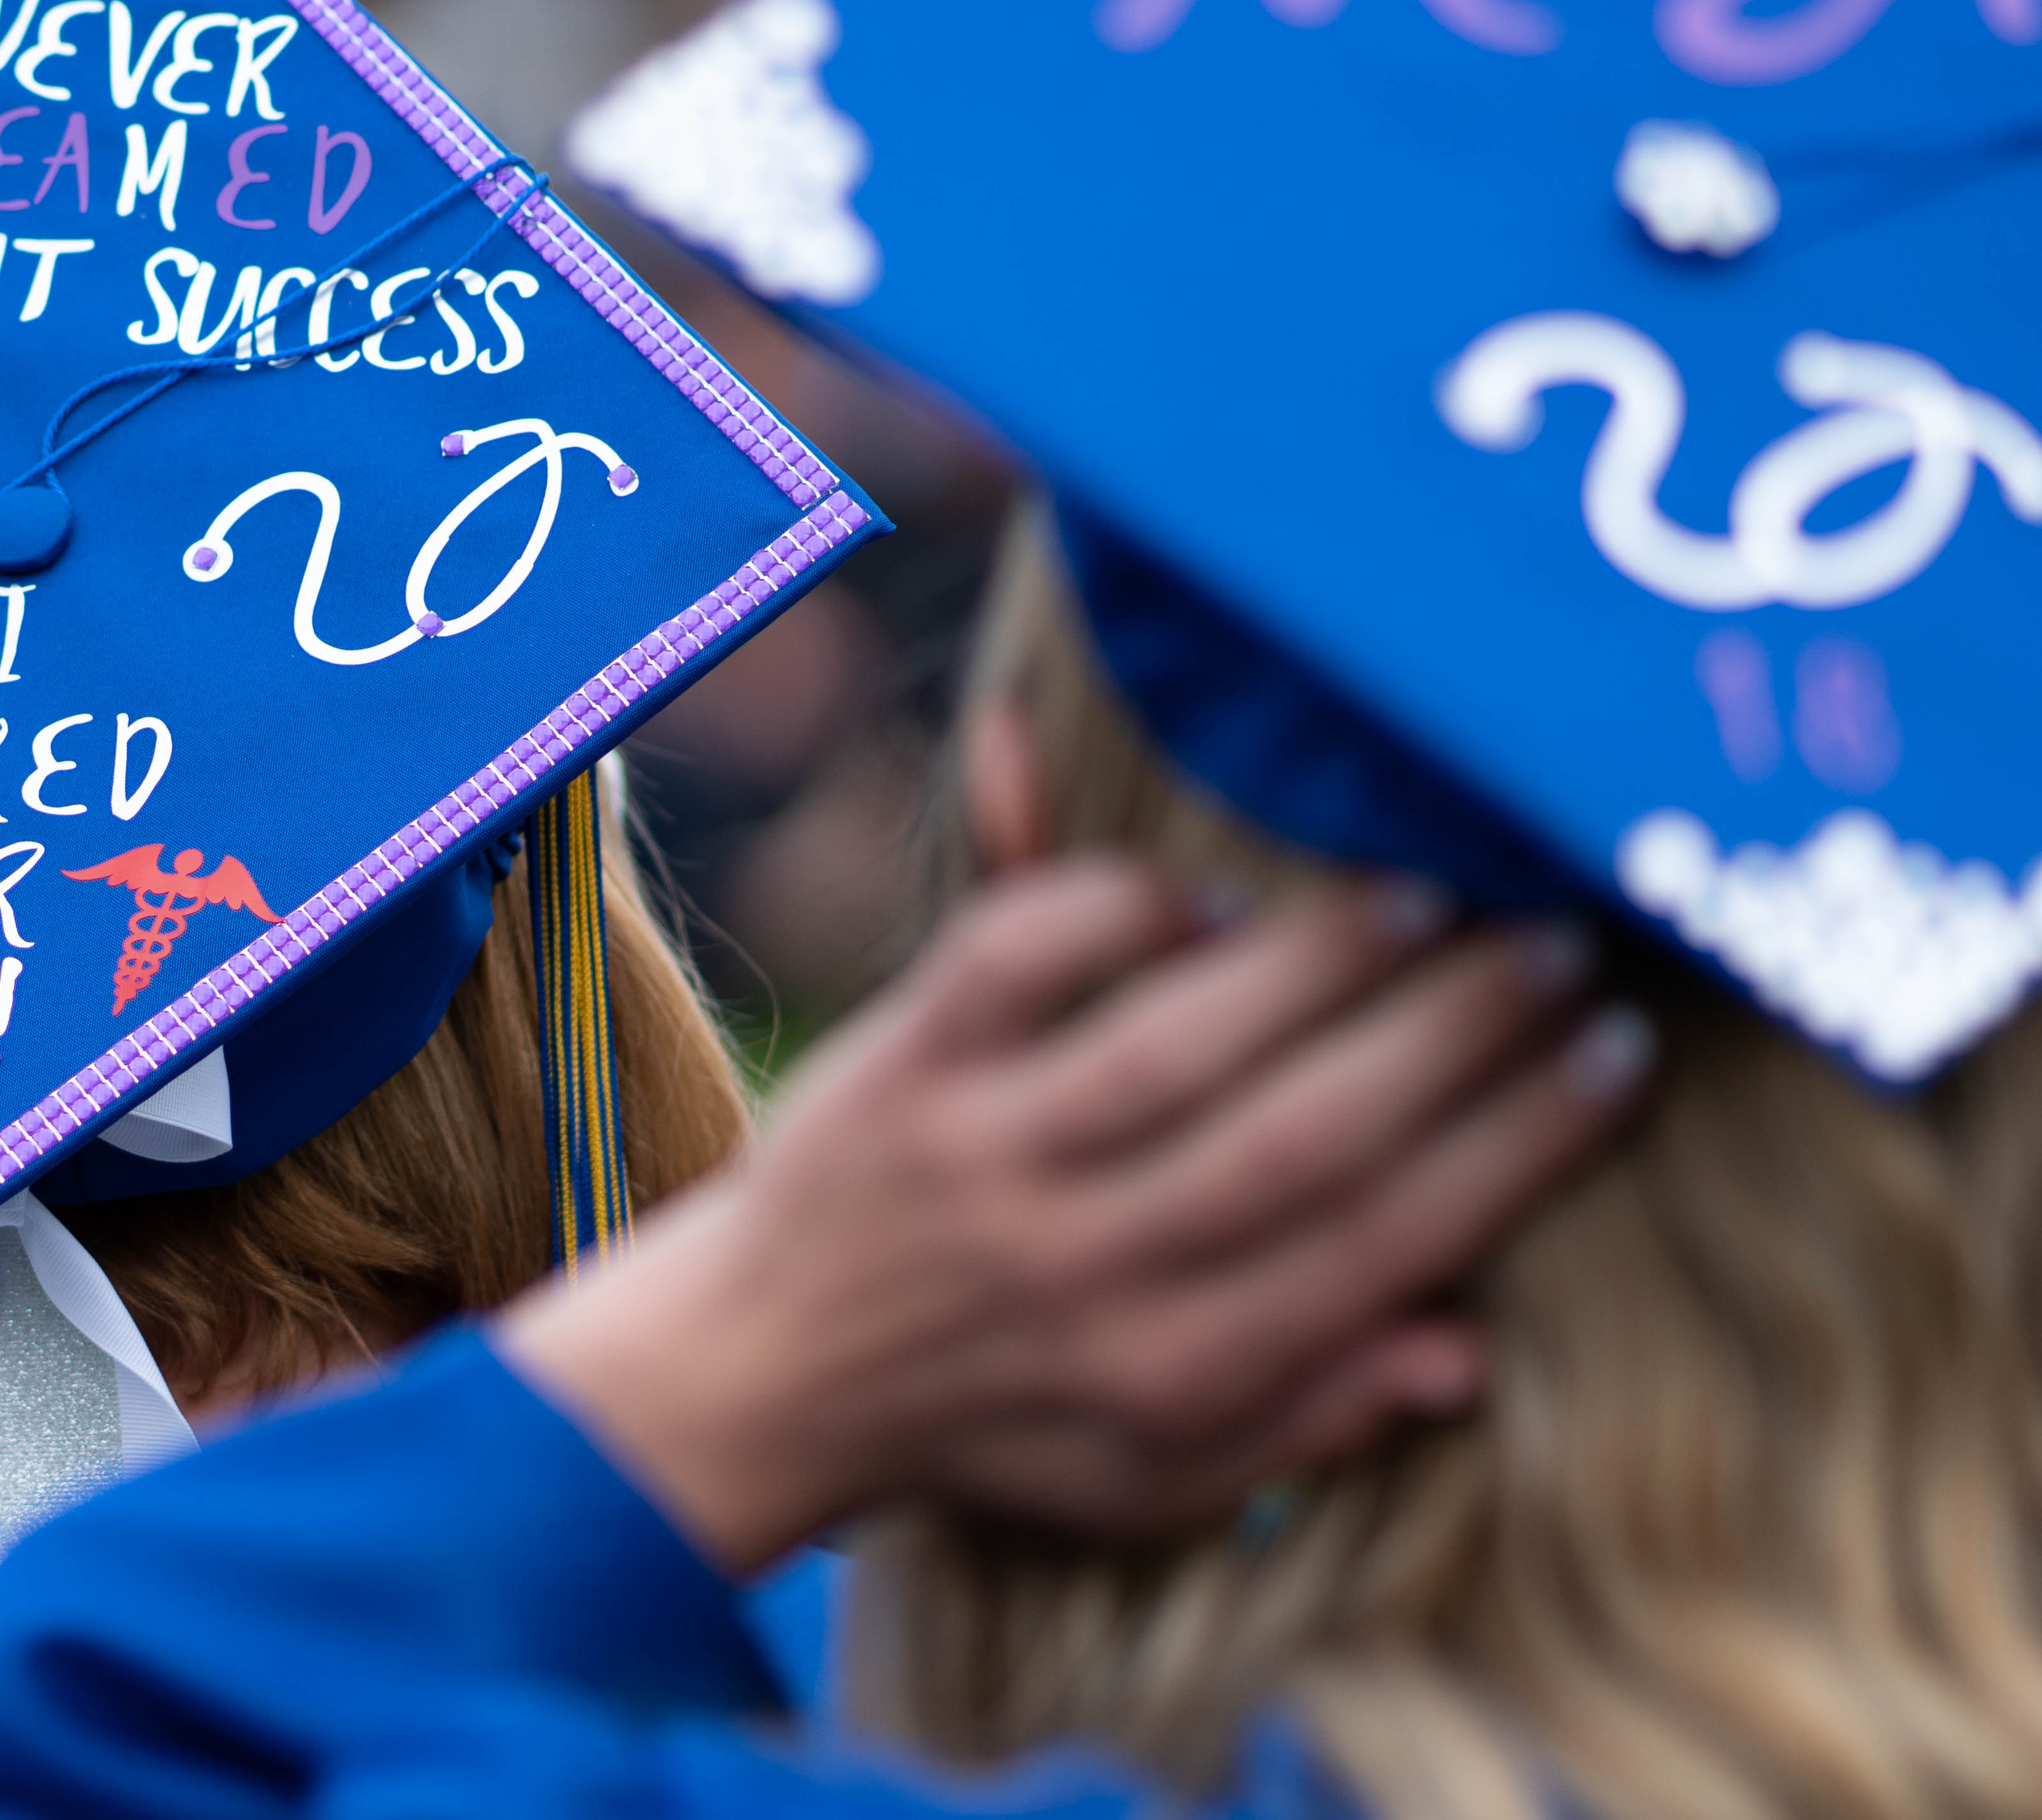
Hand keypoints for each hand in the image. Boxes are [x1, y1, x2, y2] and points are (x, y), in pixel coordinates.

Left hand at [497, 855, 1646, 1574]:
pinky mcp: (895, 1070)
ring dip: (1315, 961)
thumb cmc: (989, 1417)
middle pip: (1305, 1136)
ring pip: (1173, 1041)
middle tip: (1557, 950)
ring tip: (1427, 900)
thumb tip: (1469, 1351)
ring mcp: (980, 1158)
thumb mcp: (1151, 1476)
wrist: (758, 1377)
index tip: (1612, 1060)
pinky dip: (1106, 909)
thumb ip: (1306, 1418)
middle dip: (1455, 1038)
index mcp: (1171, 1368)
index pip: (1384, 1245)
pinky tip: (1200, 893)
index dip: (1516, 1148)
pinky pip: (1005, 959)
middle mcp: (1084, 1264)